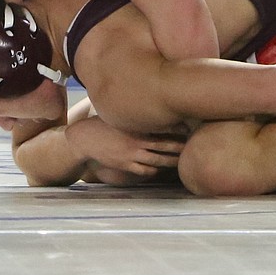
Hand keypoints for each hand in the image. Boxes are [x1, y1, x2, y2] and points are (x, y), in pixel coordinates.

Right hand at [66, 116, 184, 176]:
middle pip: (164, 146)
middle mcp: (136, 141)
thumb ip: (134, 113)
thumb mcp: (119, 115)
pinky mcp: (125, 165)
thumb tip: (148, 103)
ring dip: (170, 161)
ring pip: (157, 161)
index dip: (176, 129)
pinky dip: (154, 171)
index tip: (188, 128)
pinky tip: (160, 169)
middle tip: (191, 146)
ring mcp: (131, 155)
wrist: (83, 138)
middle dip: (179, 147)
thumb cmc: (102, 124)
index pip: (161, 127)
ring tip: (181, 161)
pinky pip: (143, 171)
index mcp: (135, 127)